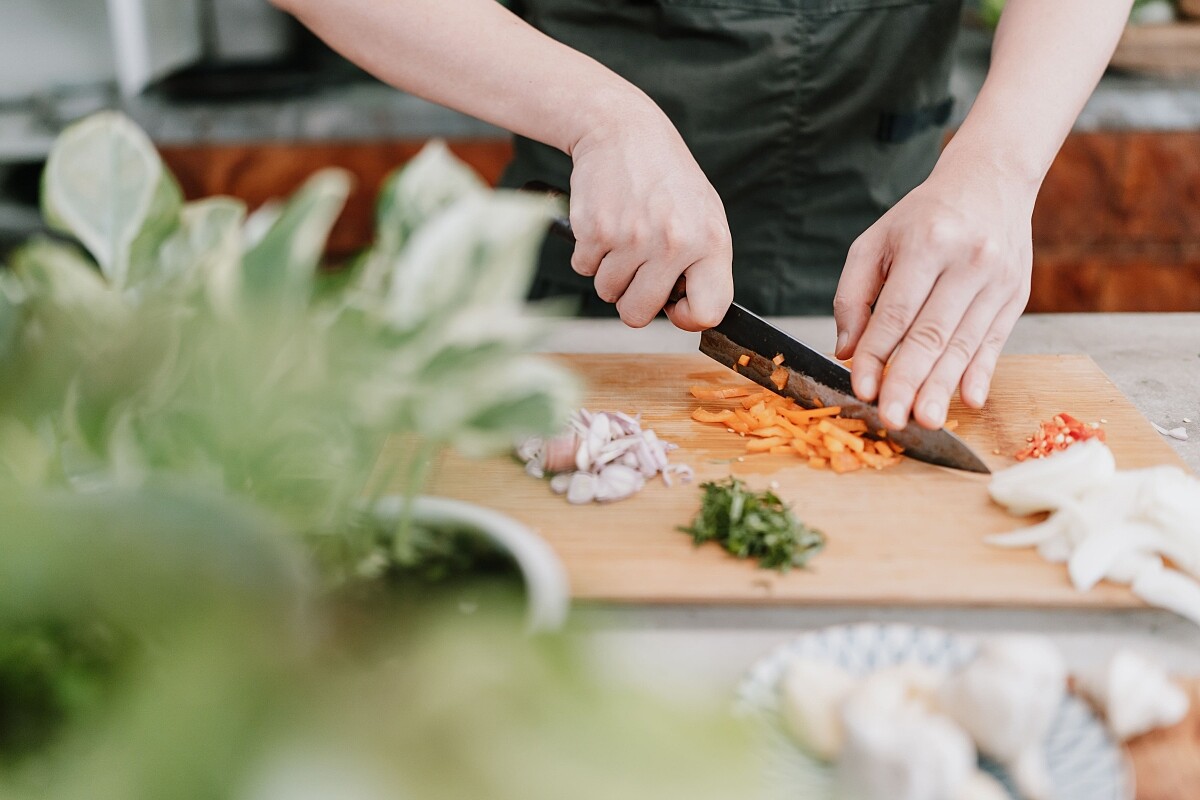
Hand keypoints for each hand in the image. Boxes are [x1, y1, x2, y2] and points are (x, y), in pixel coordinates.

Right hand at [567, 103, 732, 330]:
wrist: (624, 130)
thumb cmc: (666, 179)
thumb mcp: (703, 214)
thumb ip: (702, 263)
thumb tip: (686, 312)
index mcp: (710, 242)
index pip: (708, 312)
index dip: (687, 317)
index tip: (674, 305)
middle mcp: (673, 243)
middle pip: (639, 314)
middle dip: (632, 300)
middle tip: (637, 270)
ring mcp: (632, 238)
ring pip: (607, 293)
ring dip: (609, 272)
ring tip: (623, 235)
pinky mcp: (595, 230)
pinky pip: (583, 269)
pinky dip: (588, 253)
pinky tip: (605, 223)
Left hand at [832, 162, 1034, 430]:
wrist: (991, 181)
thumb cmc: (922, 217)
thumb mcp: (875, 241)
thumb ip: (854, 295)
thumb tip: (848, 351)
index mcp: (927, 243)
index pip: (897, 312)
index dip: (877, 354)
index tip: (861, 388)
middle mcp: (968, 261)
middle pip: (933, 333)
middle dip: (909, 381)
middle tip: (892, 419)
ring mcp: (998, 280)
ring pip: (965, 344)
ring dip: (943, 387)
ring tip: (925, 420)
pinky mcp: (1017, 295)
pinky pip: (995, 341)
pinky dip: (981, 373)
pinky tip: (968, 400)